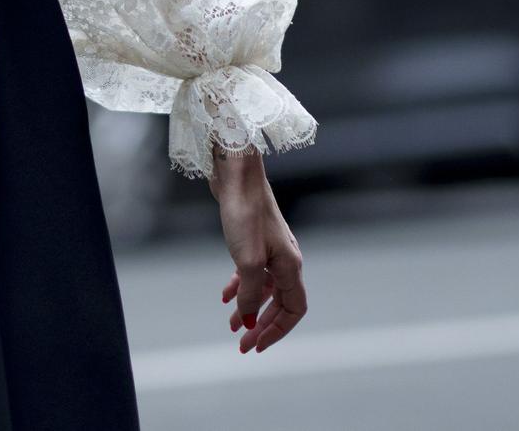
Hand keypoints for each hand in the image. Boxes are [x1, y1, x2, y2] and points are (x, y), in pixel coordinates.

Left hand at [211, 144, 305, 354]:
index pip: (294, 310)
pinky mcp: (254, 238)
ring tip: (231, 324)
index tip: (257, 344)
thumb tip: (249, 319)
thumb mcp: (247, 261)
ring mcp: (270, 248)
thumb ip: (251, 293)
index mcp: (290, 266)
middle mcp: (285, 259)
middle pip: (280, 303)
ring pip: (264, 288)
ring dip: (249, 307)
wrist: (236, 174)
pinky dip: (240, 286)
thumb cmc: (245, 213)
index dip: (277, 330)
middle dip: (261, 324)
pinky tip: (225, 295)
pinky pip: (252, 271)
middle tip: (243, 343)